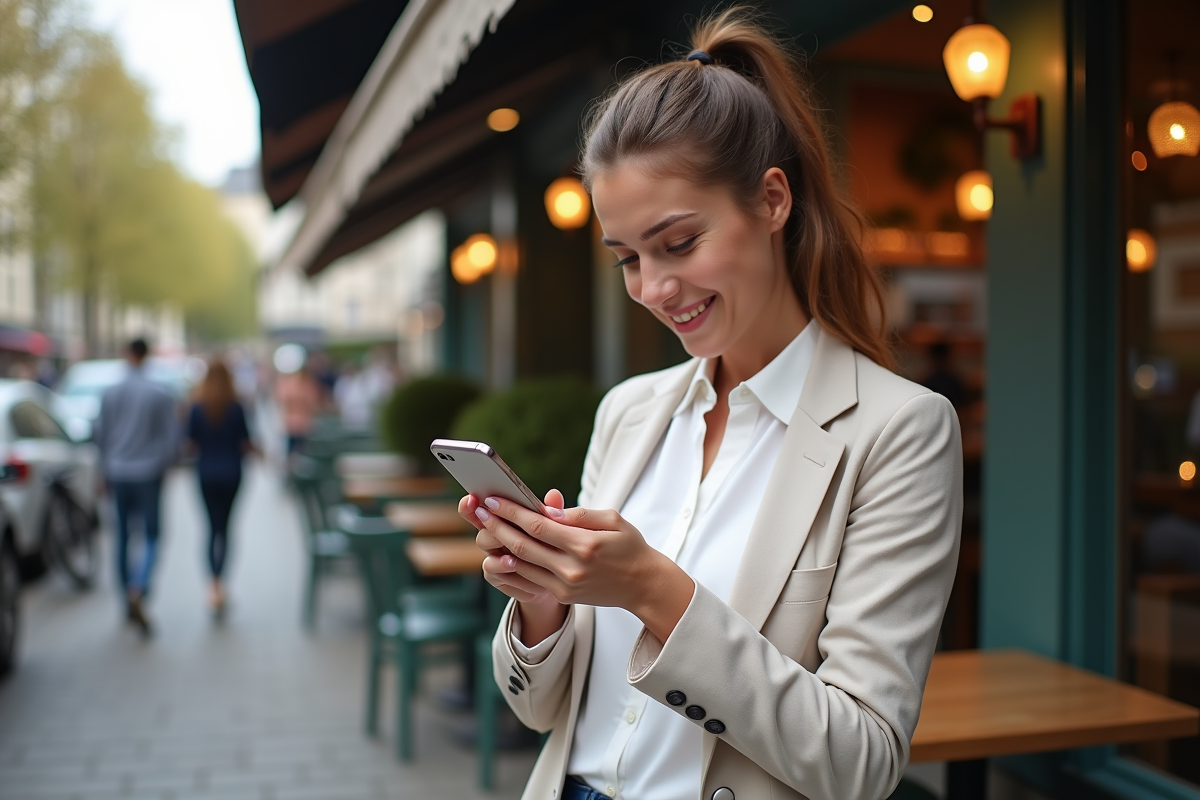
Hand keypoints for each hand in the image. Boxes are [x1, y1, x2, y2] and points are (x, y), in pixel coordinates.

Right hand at [461, 490, 561, 603]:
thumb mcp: (557, 525)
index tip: (472, 498)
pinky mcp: (498, 576)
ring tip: (504, 541)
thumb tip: (554, 494)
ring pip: (484, 546)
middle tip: (489, 516)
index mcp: (504, 519)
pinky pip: (492, 570)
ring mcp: (494, 556)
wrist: (556, 577)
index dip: (471, 504)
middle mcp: (495, 536)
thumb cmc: (554, 544)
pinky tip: (512, 563)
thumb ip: (553, 511)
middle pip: (482, 527)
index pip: (481, 507)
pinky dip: (502, 566)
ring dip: (493, 542)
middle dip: (486, 522)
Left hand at [473, 495, 693, 641]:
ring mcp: (565, 585)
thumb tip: (547, 509)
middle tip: (478, 510)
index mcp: (584, 545)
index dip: (511, 512)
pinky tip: (500, 550)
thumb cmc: (630, 547)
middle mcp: (571, 568)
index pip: (537, 525)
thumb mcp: (613, 520)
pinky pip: (529, 579)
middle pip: (522, 545)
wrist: (643, 585)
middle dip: (496, 526)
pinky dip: (512, 565)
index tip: (493, 499)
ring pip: (521, 564)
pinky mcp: (563, 595)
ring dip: (498, 545)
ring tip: (484, 527)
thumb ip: (578, 514)